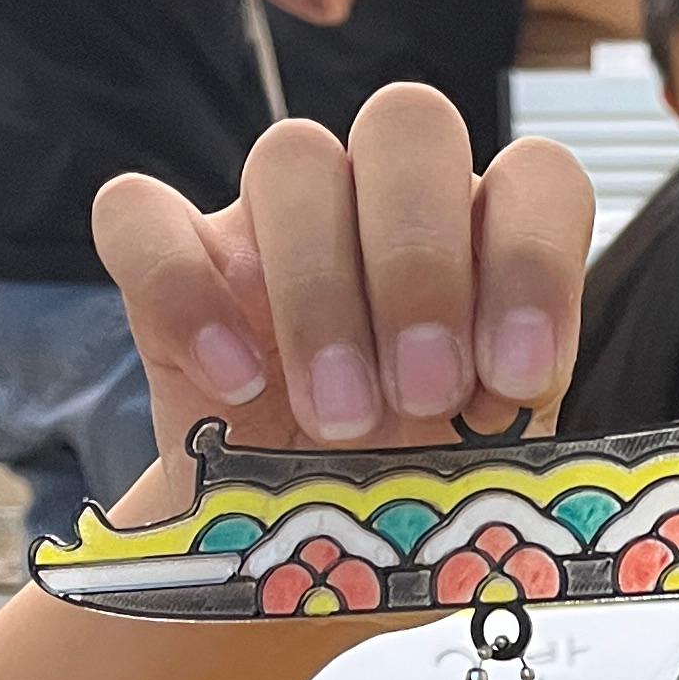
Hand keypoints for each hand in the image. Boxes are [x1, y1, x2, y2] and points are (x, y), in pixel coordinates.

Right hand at [91, 85, 593, 479]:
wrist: (289, 554)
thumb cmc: (400, 497)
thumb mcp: (480, 479)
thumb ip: (512, 428)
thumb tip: (521, 407)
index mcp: (486, 238)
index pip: (536, 174)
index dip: (533, 262)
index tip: (514, 381)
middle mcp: (384, 201)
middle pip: (409, 125)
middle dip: (421, 267)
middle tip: (425, 396)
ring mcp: (270, 217)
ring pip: (293, 155)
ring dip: (321, 292)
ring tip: (339, 422)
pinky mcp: (168, 258)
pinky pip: (142, 214)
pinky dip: (187, 294)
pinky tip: (236, 384)